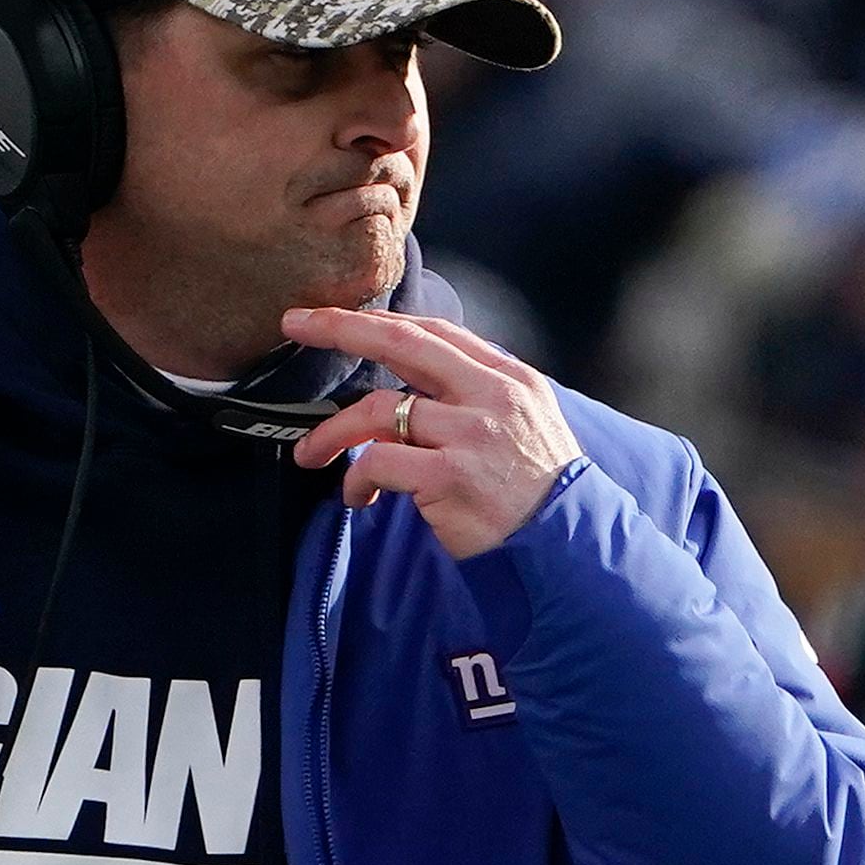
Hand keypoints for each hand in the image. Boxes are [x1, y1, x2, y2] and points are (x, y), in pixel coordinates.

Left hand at [285, 307, 582, 558]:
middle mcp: (492, 395)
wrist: (568, 547)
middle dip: (341, 328)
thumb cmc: (537, 493)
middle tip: (296, 325)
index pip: (435, 332)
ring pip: (379, 409)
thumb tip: (416, 387)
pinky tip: (358, 497)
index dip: (380, 320)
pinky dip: (357, 478)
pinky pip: (379, 461)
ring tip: (309, 454)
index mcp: (509, 378)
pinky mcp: (450, 475)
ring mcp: (471, 434)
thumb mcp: (524, 425)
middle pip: (402, 343)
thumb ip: (476, 398)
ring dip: (333, 432)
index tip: (335, 316)